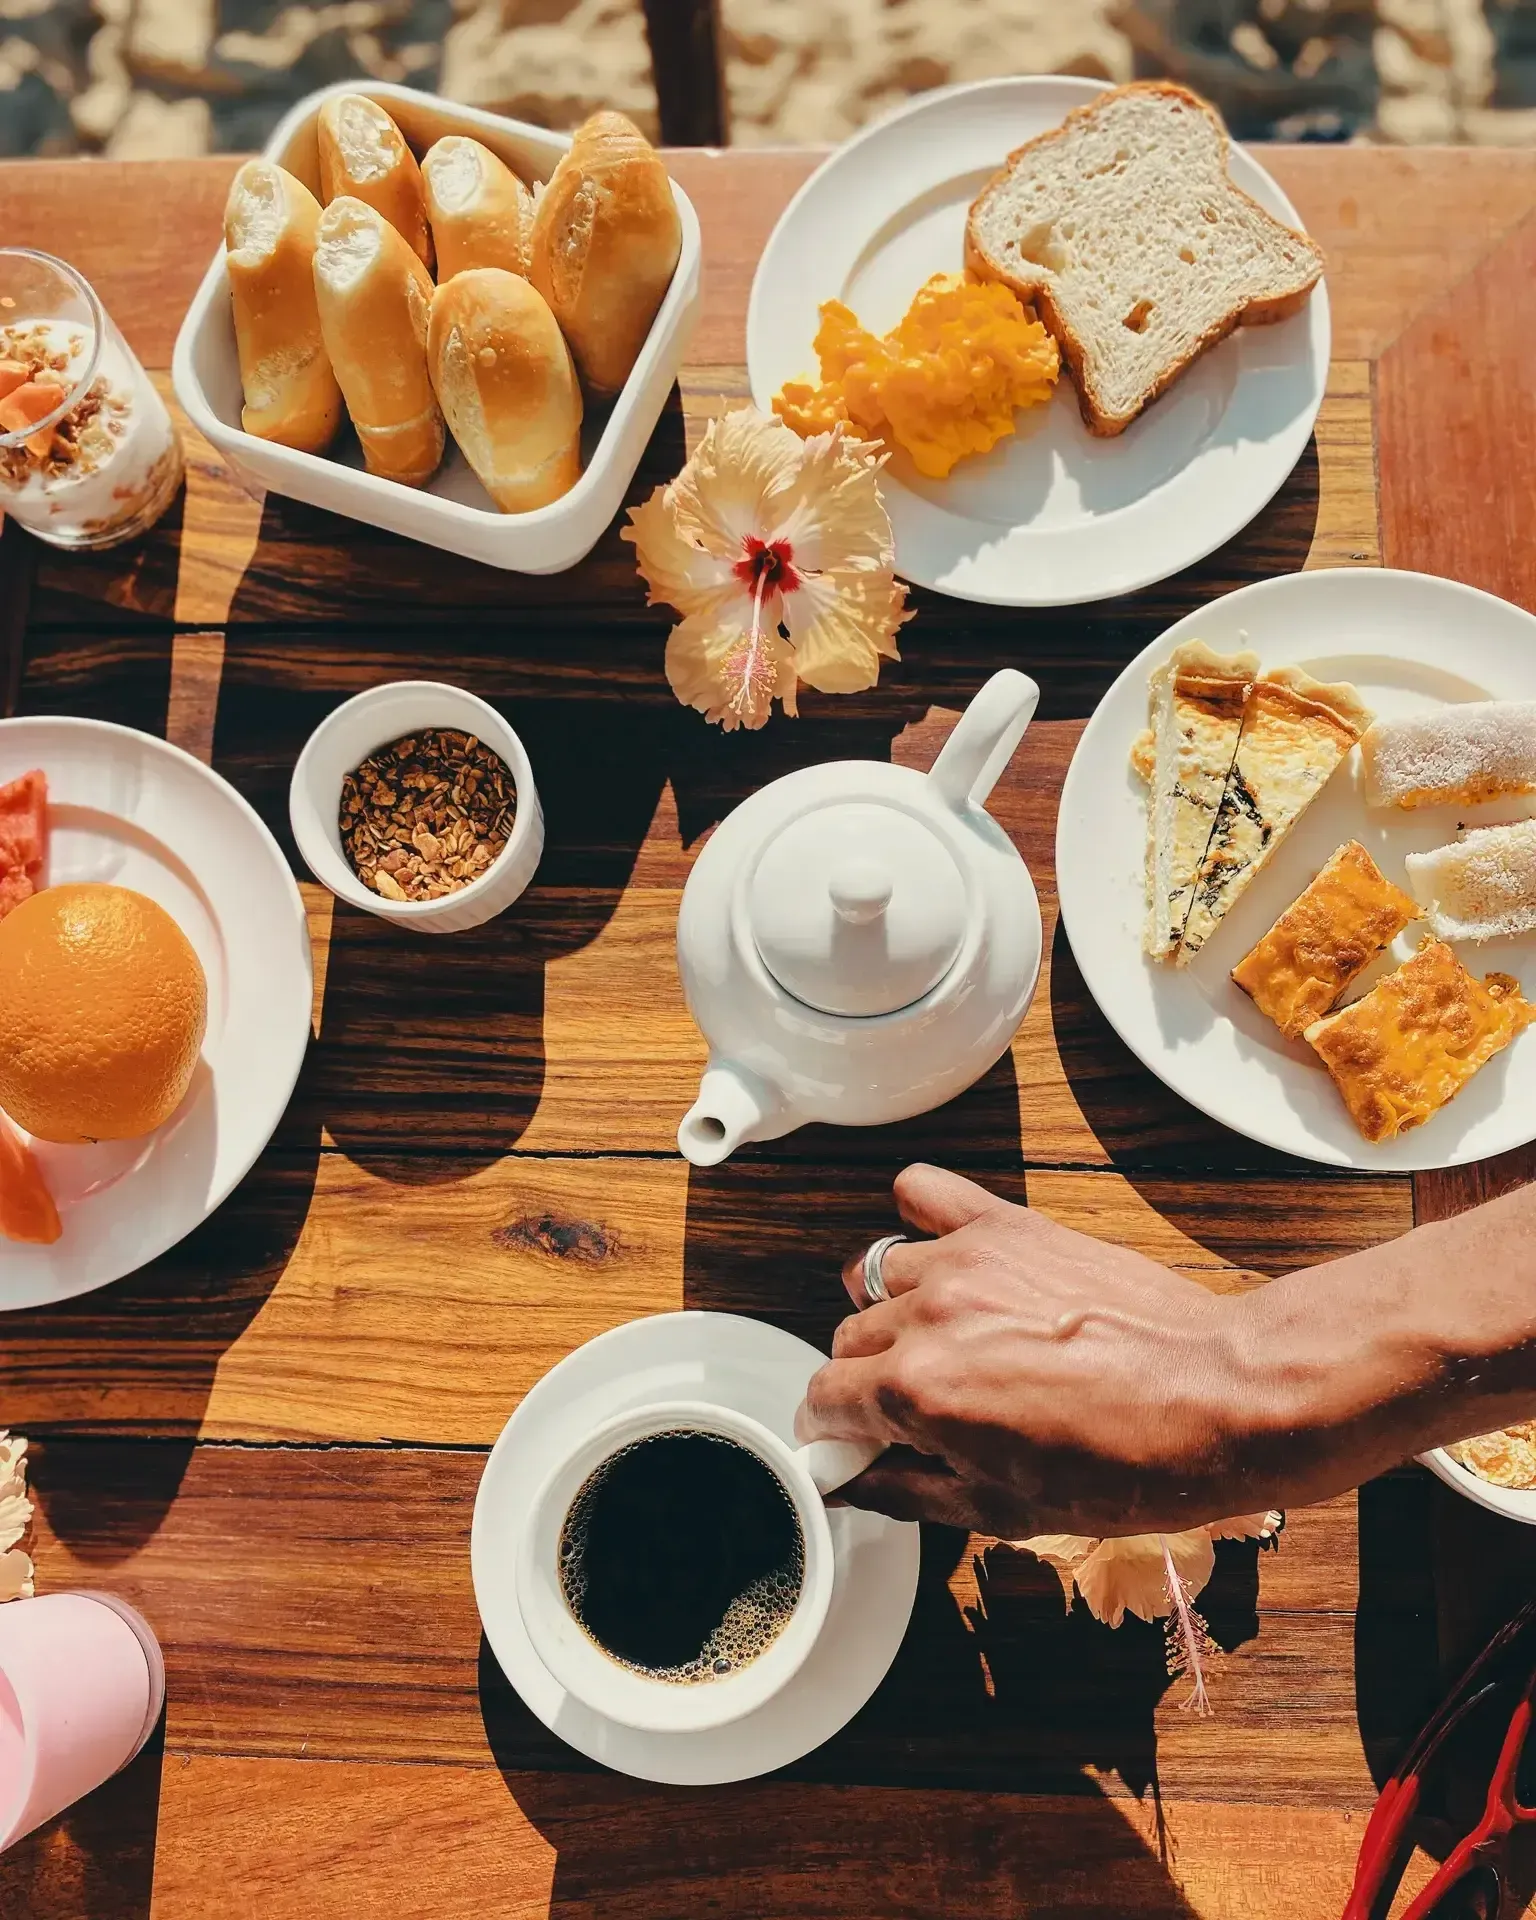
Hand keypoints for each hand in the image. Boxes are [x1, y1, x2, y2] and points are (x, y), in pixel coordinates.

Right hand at [797, 1165, 1262, 1537]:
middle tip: (919, 1408)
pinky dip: (919, 1217)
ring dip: (895, 1311)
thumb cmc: (1130, 1462)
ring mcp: (967, 1260)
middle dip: (867, 1380)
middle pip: (846, 1339)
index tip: (854, 1442)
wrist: (1218, 1395)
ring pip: (878, 1278)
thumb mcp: (1006, 1511)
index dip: (832, 1433)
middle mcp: (930, 1315)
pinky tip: (942, 1254)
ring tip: (947, 1341)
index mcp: (919, 1392)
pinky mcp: (1008, 1225)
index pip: (822, 1400)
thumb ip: (909, 1491)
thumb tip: (853, 1484)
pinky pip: (925, 1193)